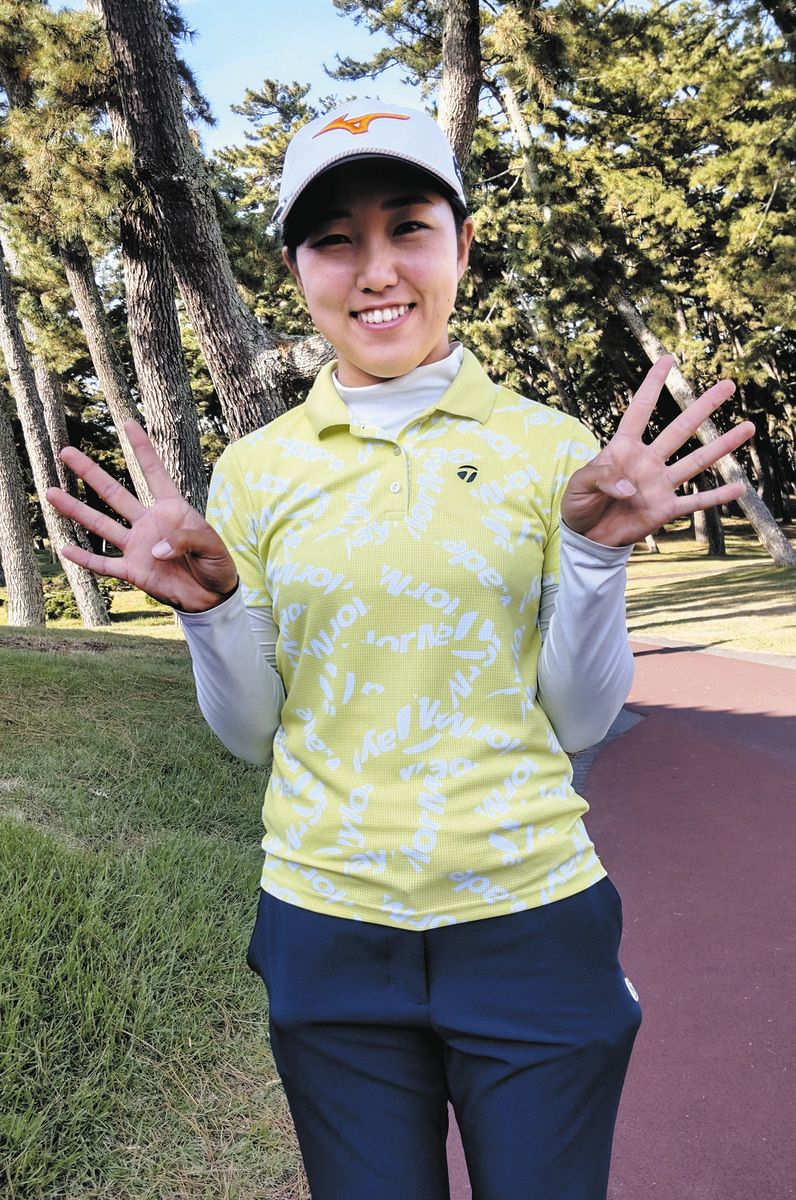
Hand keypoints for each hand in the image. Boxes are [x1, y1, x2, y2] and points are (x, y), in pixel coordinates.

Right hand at [46, 421, 237, 612]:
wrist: (212, 597)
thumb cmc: (217, 565)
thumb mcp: (212, 546)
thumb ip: (186, 540)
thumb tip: (154, 549)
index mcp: (172, 509)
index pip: (154, 473)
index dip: (142, 449)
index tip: (128, 423)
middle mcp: (149, 523)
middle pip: (114, 493)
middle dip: (90, 472)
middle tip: (65, 452)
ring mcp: (138, 546)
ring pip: (101, 525)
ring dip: (76, 510)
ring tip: (51, 492)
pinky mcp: (133, 571)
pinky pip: (104, 563)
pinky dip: (85, 558)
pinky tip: (65, 547)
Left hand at [561, 356, 754, 546]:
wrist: (587, 536)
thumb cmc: (579, 504)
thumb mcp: (579, 486)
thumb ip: (601, 479)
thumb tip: (630, 488)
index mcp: (623, 448)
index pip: (640, 410)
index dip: (652, 385)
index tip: (667, 360)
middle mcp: (647, 461)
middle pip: (680, 429)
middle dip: (704, 407)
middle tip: (728, 385)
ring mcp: (659, 484)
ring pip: (696, 461)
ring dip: (722, 446)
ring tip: (748, 427)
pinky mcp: (665, 509)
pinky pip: (695, 502)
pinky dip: (716, 497)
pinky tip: (739, 489)